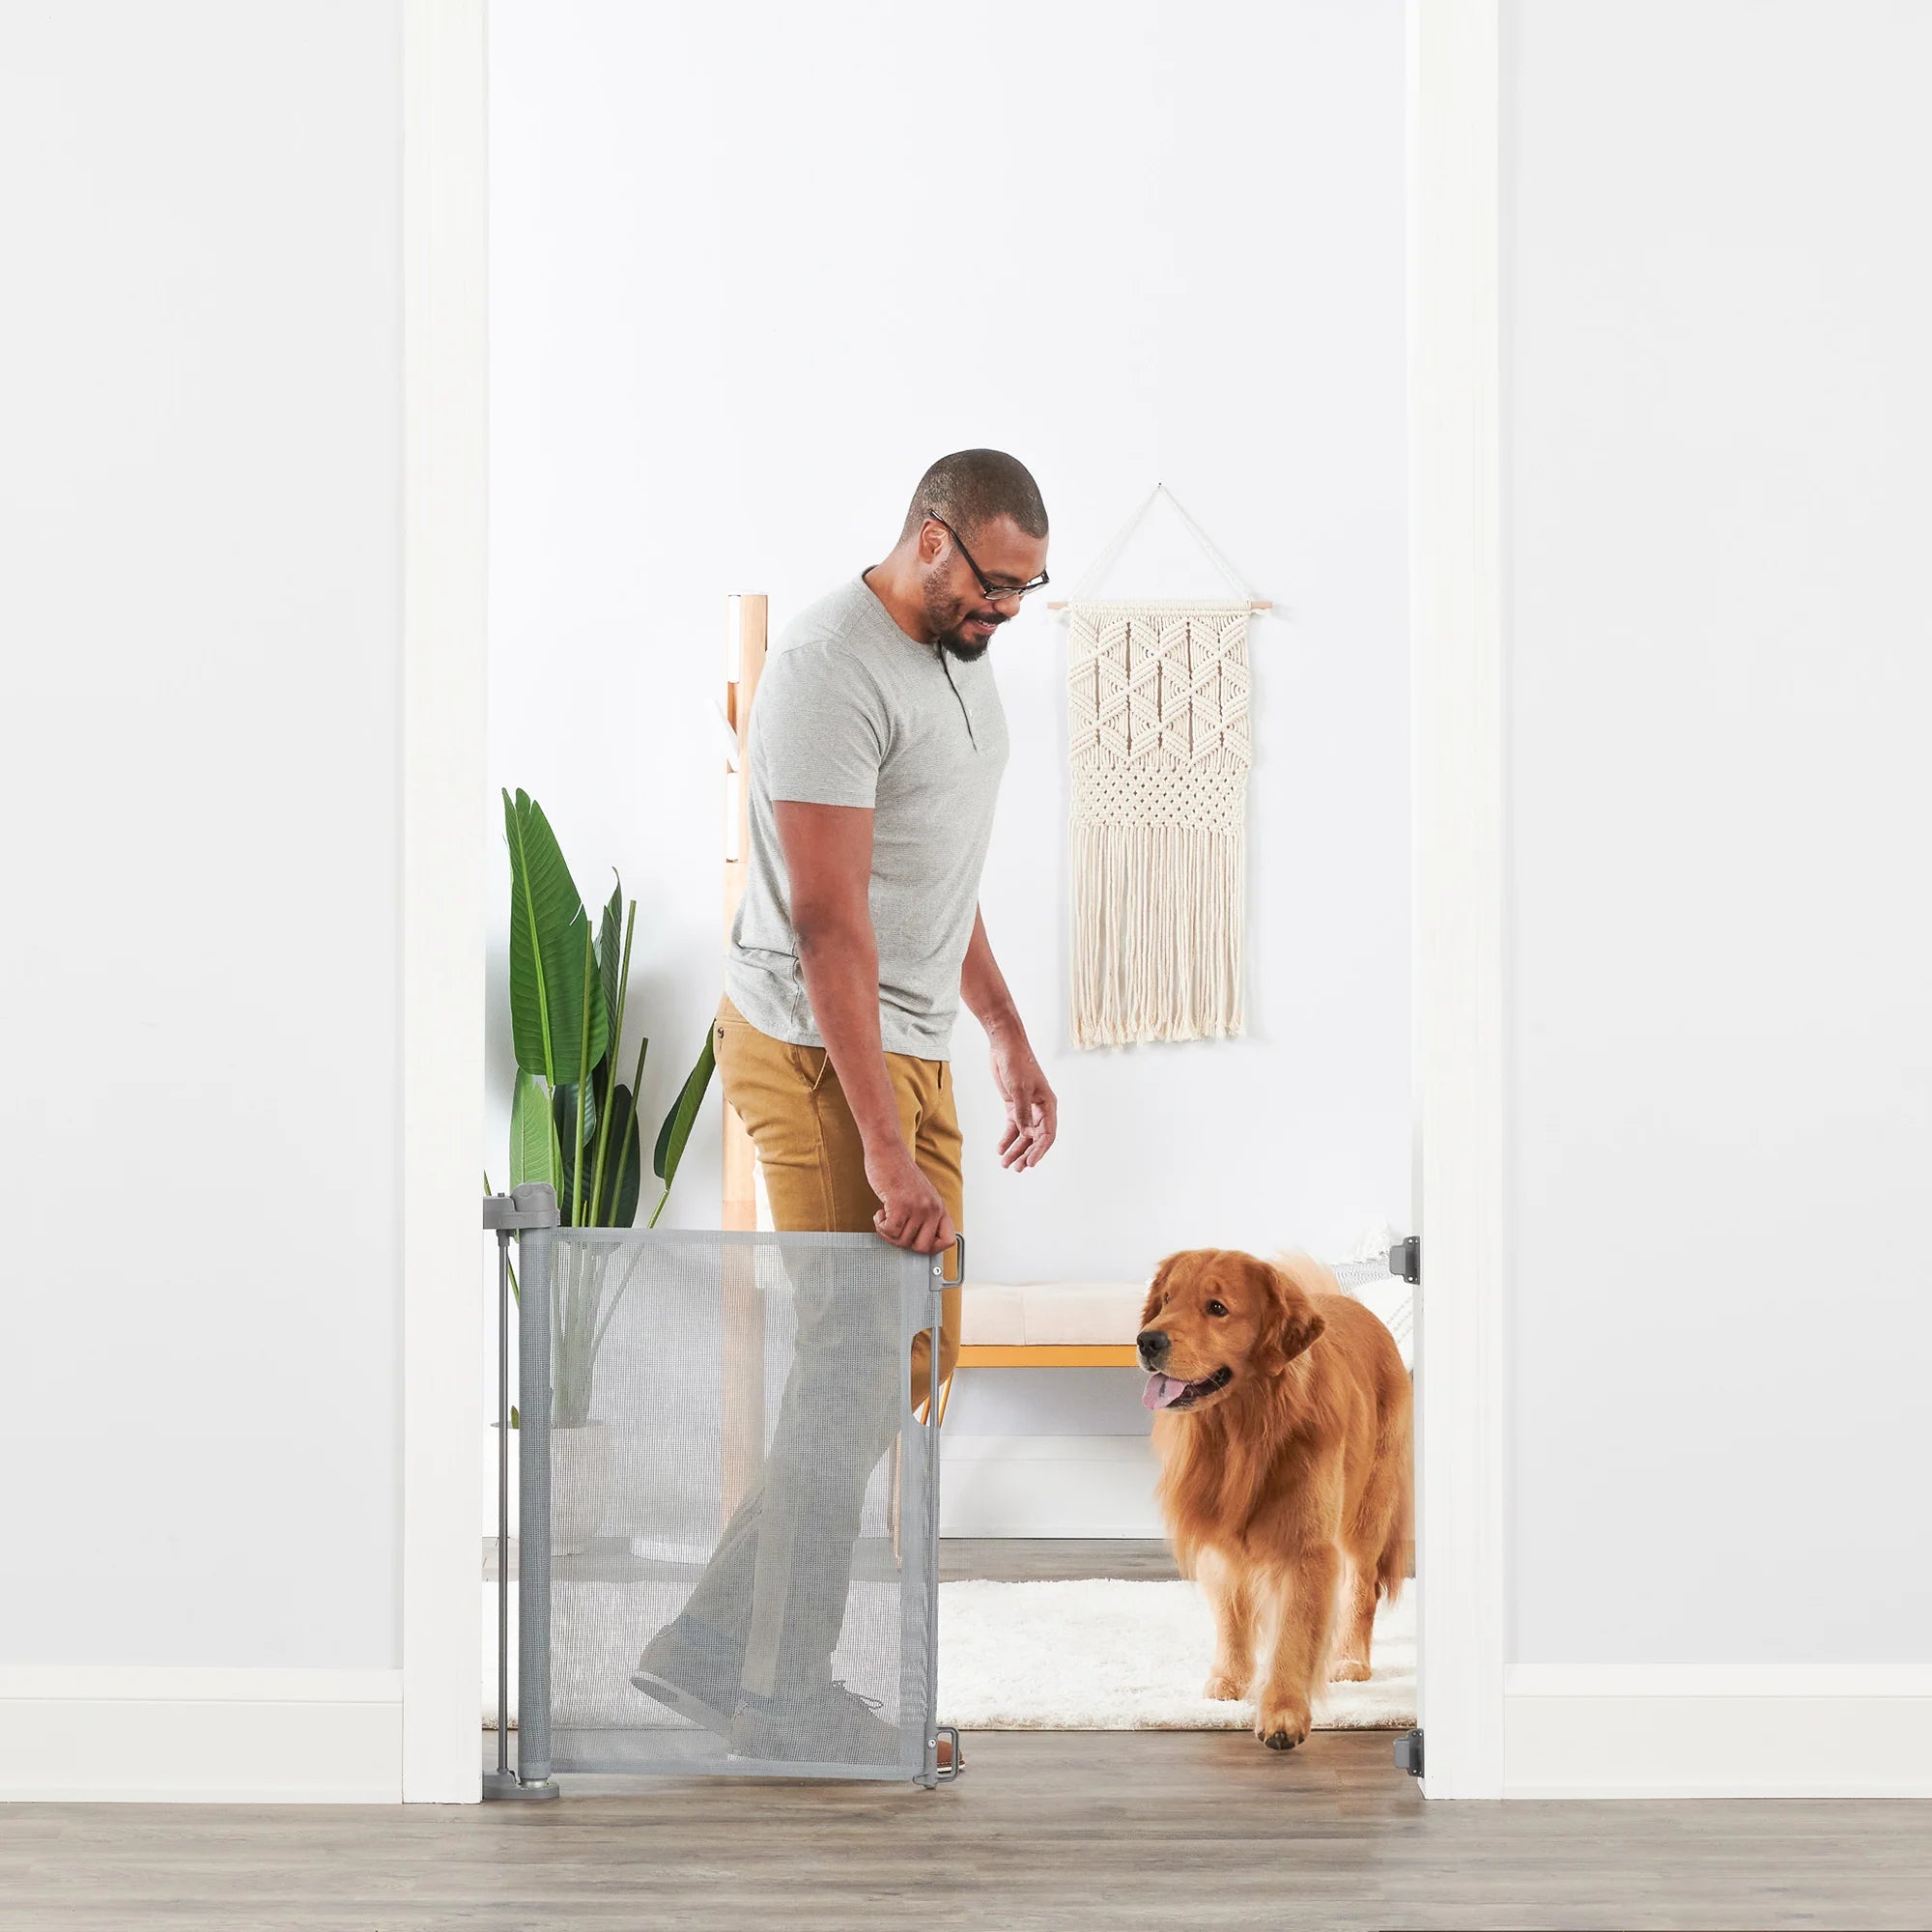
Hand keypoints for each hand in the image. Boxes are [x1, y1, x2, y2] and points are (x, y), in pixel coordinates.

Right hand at [865, 1140, 956, 1253]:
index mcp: (939, 1207)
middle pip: (922, 1248)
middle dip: (904, 1244)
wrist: (887, 1150)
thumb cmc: (899, 1172)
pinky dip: (880, 1226)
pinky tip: (880, 1213)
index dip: (932, 1247)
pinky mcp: (900, 1205)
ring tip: (885, 1216)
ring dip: (888, 1233)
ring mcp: (917, 1207)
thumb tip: (919, 1242)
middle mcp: (932, 1208)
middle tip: (894, 1230)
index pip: (948, 1240)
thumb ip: (925, 1215)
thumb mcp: (921, 1195)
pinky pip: (890, 1232)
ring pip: (903, 1241)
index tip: (915, 1242)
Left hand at [990, 1029, 1056, 1170]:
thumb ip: (1023, 1115)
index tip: (1029, 1163)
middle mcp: (1040, 1108)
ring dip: (1015, 1149)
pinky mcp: (1014, 1104)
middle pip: (1035, 1138)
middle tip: (1014, 1168)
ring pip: (1023, 1134)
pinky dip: (1007, 1138)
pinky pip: (1013, 1126)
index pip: (1048, 1134)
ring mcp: (1027, 1107)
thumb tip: (1029, 1136)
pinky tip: (1000, 1148)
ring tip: (1004, 1163)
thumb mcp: (1019, 1090)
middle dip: (1025, 1153)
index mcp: (1048, 1104)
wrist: (1004, 1046)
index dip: (1039, 1150)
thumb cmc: (1017, 1063)